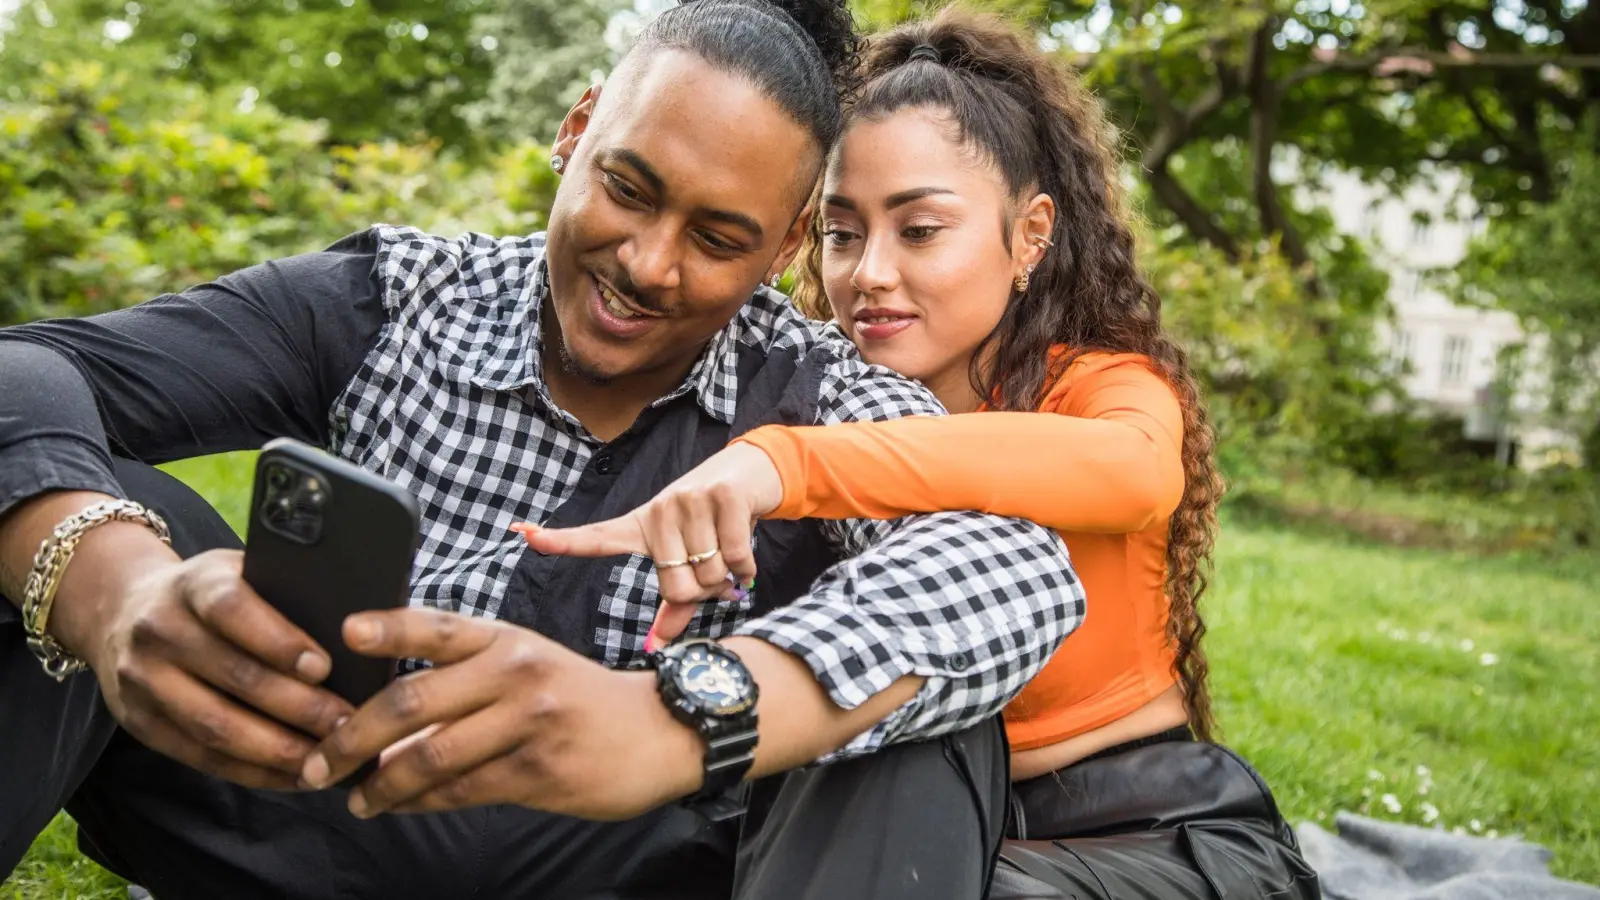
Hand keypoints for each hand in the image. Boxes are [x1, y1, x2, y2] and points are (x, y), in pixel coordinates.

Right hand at [72, 550, 353, 788]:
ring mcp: (142, 680)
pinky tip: (294, 777)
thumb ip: (284, 594)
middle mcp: (159, 630)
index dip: (278, 640)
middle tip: (348, 725)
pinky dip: (252, 772)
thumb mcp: (240, 573)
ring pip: (214, 725)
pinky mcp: (139, 723)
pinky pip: (200, 756)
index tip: (324, 667)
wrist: (123, 610)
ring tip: (327, 760)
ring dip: (276, 750)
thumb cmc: (213, 594)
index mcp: (193, 584)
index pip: (233, 609)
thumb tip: (359, 633)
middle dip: (297, 707)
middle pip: (232, 676)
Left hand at [300, 607, 703, 820]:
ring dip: (380, 783)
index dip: (387, 627)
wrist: (656, 732)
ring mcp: (528, 721)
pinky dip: (420, 802)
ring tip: (355, 797)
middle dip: (353, 736)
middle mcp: (515, 672)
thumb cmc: (577, 699)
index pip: (435, 627)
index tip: (343, 633)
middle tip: (318, 759)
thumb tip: (385, 715)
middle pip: (413, 699)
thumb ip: (465, 678)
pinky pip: (462, 790)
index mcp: (506, 639)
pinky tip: (398, 807)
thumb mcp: (528, 664)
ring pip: (431, 754)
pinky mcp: (539, 770)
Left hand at [517, 442, 783, 647]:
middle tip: (713, 572)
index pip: (596, 537)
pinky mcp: (722, 497)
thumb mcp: (687, 557)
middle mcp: (659, 511)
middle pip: (676, 587)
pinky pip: (734, 559)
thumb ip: (673, 603)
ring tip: (728, 556)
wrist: (750, 473)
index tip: (524, 535)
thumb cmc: (713, 524)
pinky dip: (747, 568)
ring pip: (709, 576)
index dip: (561, 540)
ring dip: (728, 579)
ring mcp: (689, 500)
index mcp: (642, 527)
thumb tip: (657, 646)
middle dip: (704, 591)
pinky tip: (745, 556)